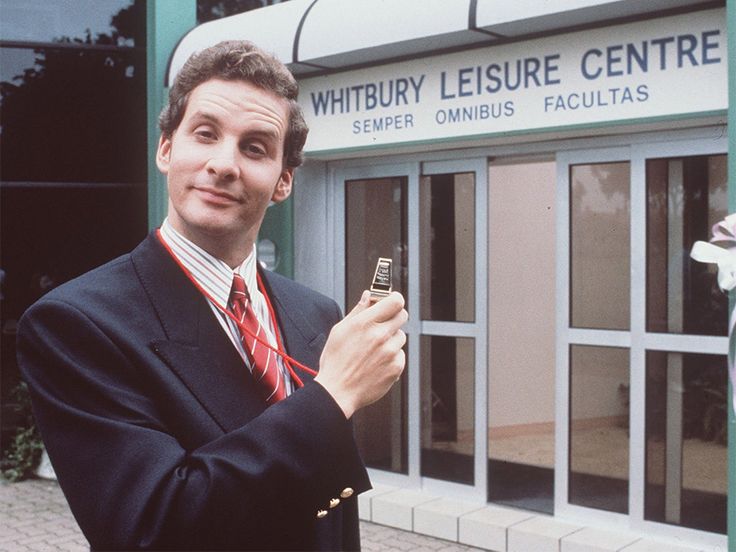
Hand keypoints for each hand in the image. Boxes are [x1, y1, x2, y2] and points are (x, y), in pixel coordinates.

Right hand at [315, 291, 406, 418]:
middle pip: (402, 315)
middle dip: (394, 317)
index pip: (395, 301)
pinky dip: (392, 357)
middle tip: (383, 324)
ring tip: (375, 349)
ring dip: (391, 339)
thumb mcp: (340, 330)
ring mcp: (389, 352)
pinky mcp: (396, 367)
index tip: (390, 302)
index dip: (394, 300)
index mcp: (364, 323)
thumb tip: (368, 296)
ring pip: (401, 336)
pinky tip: (377, 362)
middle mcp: (379, 336)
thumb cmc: (335, 362)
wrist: (337, 391)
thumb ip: (357, 311)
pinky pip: (400, 354)